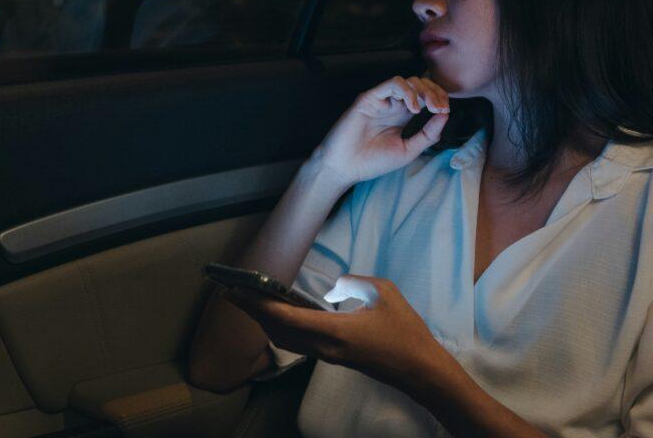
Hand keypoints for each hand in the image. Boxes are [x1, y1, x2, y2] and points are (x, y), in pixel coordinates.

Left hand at [220, 275, 451, 395]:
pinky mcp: (334, 358)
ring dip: (265, 321)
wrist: (419, 370)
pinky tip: (281, 314)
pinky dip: (282, 327)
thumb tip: (335, 286)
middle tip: (233, 292)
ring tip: (252, 301)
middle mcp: (324, 347)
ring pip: (286, 340)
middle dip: (252, 312)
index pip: (285, 318)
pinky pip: (298, 343)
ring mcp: (328, 355)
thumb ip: (353, 282)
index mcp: (334, 331)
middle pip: (277, 331)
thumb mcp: (384, 292)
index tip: (237, 290)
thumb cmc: (405, 331)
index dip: (258, 303)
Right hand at [310, 76, 450, 186]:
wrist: (345, 168)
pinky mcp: (370, 97)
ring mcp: (381, 100)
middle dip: (434, 93)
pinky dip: (407, 92)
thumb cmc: (373, 162)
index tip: (446, 111)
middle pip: (420, 85)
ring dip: (423, 91)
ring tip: (429, 107)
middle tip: (440, 107)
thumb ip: (428, 134)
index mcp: (403, 116)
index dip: (439, 99)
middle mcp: (393, 105)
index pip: (426, 97)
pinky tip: (414, 108)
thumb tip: (446, 115)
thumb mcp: (409, 150)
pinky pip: (392, 84)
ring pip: (408, 81)